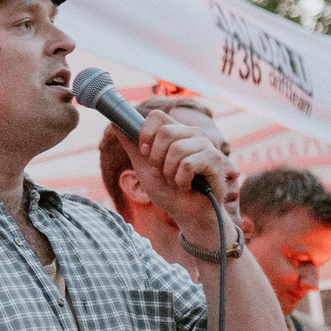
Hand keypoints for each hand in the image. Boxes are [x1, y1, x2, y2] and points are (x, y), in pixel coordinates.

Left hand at [136, 113, 240, 230]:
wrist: (187, 214)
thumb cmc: (169, 191)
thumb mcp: (144, 168)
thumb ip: (133, 147)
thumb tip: (115, 124)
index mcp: (176, 132)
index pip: (156, 116)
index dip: (145, 133)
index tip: (145, 153)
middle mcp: (192, 134)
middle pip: (165, 132)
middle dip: (157, 159)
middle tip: (163, 174)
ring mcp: (205, 145)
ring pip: (176, 149)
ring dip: (169, 173)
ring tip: (176, 182)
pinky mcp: (215, 159)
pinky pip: (188, 164)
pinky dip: (181, 181)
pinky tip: (187, 187)